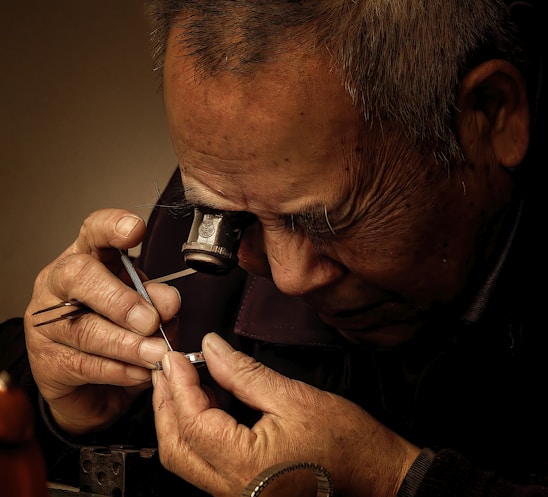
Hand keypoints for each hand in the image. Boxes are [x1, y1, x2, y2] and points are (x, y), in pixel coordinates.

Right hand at [23, 208, 180, 434]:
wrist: (96, 386)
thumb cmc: (119, 330)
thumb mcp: (144, 307)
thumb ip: (156, 300)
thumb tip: (168, 302)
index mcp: (87, 259)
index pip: (93, 231)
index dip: (112, 227)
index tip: (136, 230)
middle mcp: (58, 284)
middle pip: (78, 276)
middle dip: (120, 299)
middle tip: (151, 321)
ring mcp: (46, 323)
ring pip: (84, 328)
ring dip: (127, 343)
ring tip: (156, 353)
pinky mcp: (47, 362)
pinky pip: (84, 364)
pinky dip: (119, 370)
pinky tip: (140, 372)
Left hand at [152, 333, 419, 496]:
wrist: (375, 477)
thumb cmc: (347, 444)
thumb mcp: (294, 397)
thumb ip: (245, 373)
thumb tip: (211, 349)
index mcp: (245, 466)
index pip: (192, 421)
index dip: (179, 384)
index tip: (174, 356)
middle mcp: (232, 489)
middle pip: (176, 447)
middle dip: (166, 404)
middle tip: (167, 367)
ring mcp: (235, 495)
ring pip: (184, 458)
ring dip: (176, 417)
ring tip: (179, 380)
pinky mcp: (242, 491)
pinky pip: (203, 463)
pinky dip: (195, 431)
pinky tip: (203, 403)